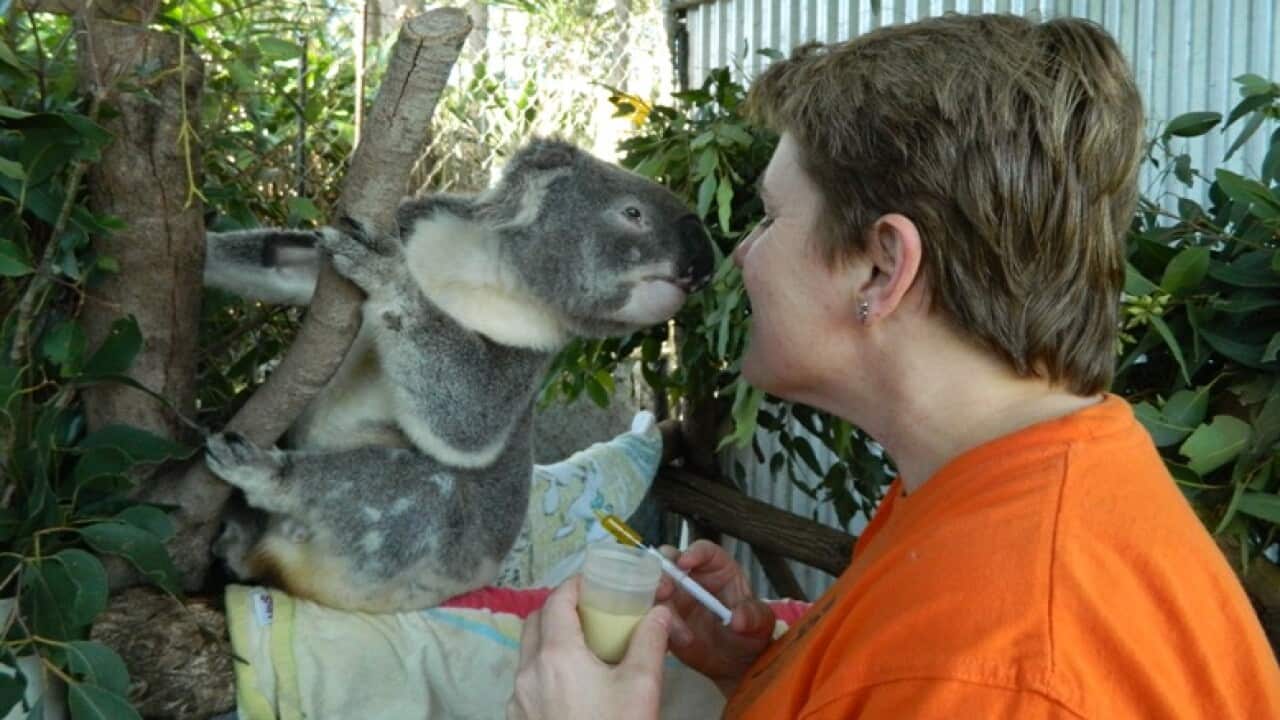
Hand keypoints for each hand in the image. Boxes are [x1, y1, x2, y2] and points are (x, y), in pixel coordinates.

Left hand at [507, 575, 671, 719]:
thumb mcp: (642, 687)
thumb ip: (650, 642)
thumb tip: (659, 612)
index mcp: (556, 656)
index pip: (556, 601)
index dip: (574, 585)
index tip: (594, 582)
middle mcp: (528, 673)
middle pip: (534, 623)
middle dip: (559, 609)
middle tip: (590, 612)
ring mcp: (517, 701)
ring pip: (528, 654)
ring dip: (551, 641)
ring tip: (585, 650)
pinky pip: (527, 684)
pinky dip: (545, 671)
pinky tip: (573, 686)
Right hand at [654, 540, 774, 696]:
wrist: (738, 662)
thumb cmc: (751, 632)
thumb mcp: (761, 623)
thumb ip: (753, 616)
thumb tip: (738, 619)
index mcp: (718, 569)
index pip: (704, 552)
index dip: (693, 553)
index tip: (685, 563)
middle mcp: (692, 579)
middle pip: (670, 563)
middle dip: (662, 571)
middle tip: (663, 590)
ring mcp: (676, 599)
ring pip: (656, 590)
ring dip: (657, 602)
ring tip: (669, 621)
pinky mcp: (665, 620)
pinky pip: (652, 617)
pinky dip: (655, 625)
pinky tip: (670, 639)